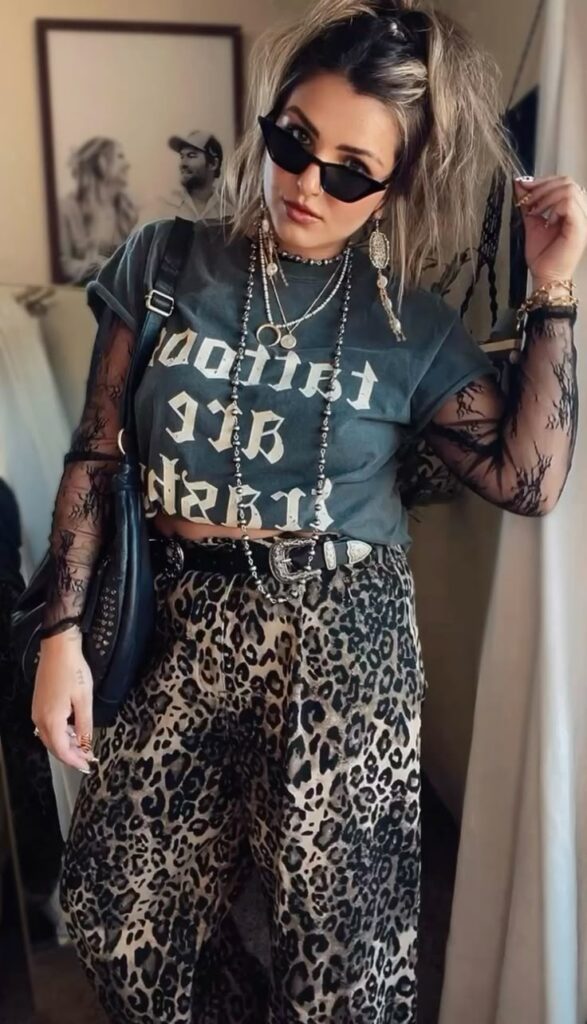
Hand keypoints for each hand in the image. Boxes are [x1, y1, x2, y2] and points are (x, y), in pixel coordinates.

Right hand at [32, 629, 96, 773]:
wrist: (58, 649)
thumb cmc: (73, 671)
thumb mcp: (84, 700)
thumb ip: (84, 725)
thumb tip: (85, 745)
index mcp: (51, 720)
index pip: (61, 750)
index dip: (75, 760)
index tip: (87, 765)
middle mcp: (40, 719)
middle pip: (54, 746)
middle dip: (70, 755)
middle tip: (87, 759)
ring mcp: (37, 711)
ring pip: (50, 737)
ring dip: (66, 744)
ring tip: (83, 746)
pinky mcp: (39, 704)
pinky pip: (48, 726)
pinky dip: (61, 733)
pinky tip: (73, 730)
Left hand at [514, 175, 586, 283]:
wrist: (545, 276)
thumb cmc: (543, 255)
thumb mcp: (532, 222)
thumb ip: (528, 203)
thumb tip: (520, 183)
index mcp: (571, 209)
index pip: (564, 182)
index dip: (544, 180)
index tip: (524, 186)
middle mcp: (580, 211)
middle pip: (567, 181)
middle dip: (542, 187)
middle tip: (528, 200)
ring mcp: (581, 219)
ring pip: (568, 189)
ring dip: (546, 197)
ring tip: (535, 212)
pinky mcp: (579, 227)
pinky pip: (569, 203)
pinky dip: (554, 208)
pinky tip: (547, 221)